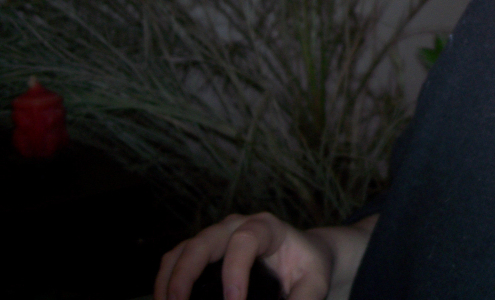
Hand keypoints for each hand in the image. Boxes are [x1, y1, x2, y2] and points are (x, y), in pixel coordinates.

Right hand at [155, 212, 376, 299]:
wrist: (305, 255)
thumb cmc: (308, 266)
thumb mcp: (315, 281)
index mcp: (267, 228)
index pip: (244, 241)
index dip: (234, 271)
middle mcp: (236, 226)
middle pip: (202, 241)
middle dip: (186, 274)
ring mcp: (216, 238)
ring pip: (182, 250)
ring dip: (168, 280)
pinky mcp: (204, 253)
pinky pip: (176, 260)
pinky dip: (166, 281)